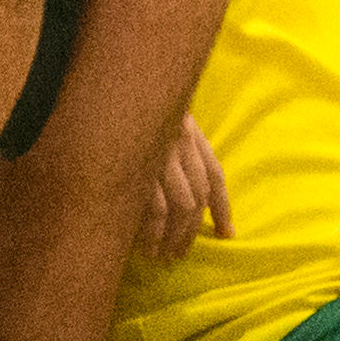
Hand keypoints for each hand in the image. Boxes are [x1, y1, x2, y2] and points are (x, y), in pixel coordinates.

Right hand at [135, 120, 234, 265]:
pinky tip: (146, 247)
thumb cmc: (133, 106)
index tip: (227, 233)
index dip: (222, 208)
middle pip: (198, 197)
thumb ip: (175, 146)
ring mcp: (161, 155)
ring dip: (176, 236)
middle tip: (181, 253)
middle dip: (192, 230)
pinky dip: (154, 232)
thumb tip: (184, 188)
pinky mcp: (139, 167)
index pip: (214, 176)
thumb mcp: (161, 120)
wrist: (112, 85)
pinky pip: (154, 207)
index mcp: (191, 134)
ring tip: (165, 255)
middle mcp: (181, 144)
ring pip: (181, 206)